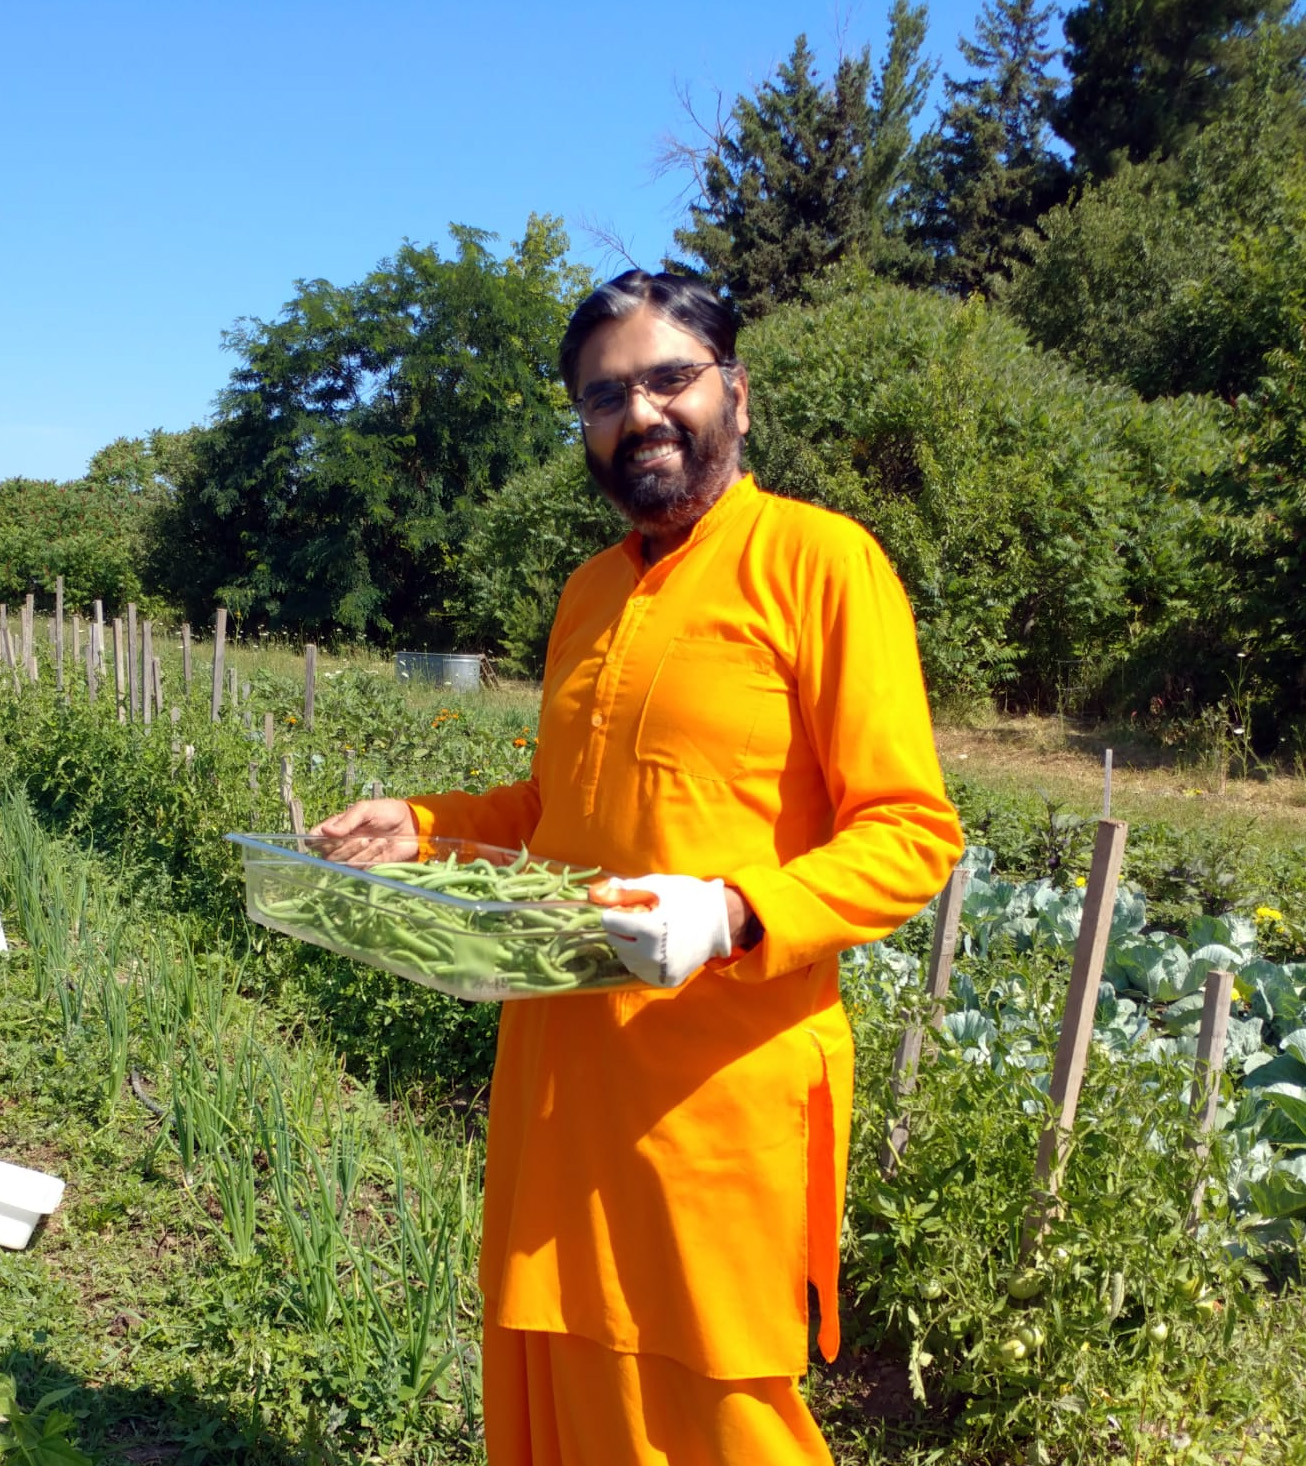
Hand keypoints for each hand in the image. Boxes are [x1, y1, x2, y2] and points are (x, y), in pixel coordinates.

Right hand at [310, 798, 419, 865]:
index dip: (316, 842)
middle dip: (347, 848)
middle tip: (365, 837)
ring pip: (344, 864)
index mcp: (336, 828)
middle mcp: (341, 845)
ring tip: (378, 840)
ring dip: (362, 852)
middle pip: (328, 856)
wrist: (412, 826)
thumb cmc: (387, 812)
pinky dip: (371, 858)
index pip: (314, 840)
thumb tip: (325, 831)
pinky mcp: (366, 867)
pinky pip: (360, 869)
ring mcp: (353, 857)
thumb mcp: (366, 809)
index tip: (329, 838)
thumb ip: (347, 820)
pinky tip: (382, 848)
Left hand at [590, 874, 733, 987]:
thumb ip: (624, 890)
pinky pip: (639, 969)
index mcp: (649, 929)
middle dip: (622, 929)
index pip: (609, 922)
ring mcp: (659, 971)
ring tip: (650, 933)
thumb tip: (592, 894)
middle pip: (614, 940)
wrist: (719, 922)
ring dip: (629, 944)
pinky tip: (657, 947)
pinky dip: (642, 958)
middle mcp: (652, 955)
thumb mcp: (657, 886)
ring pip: (625, 957)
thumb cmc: (687, 898)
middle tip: (643, 919)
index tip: (632, 908)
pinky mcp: (665, 980)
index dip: (617, 912)